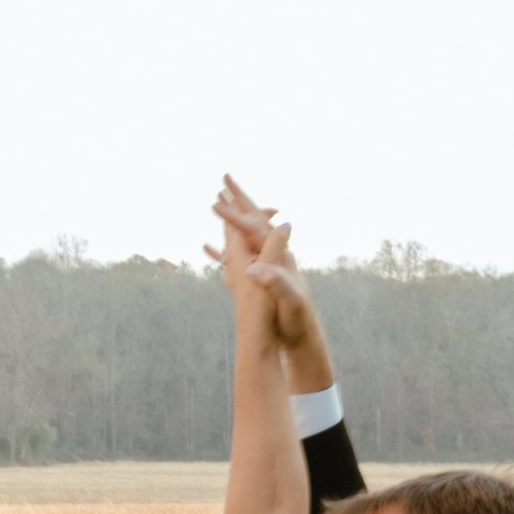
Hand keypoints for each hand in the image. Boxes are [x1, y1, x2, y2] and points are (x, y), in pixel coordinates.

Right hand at [210, 178, 312, 356]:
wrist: (303, 336)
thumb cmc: (298, 319)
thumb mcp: (289, 301)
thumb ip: (275, 282)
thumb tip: (255, 268)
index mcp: (279, 256)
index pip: (254, 229)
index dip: (234, 217)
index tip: (215, 203)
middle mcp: (274, 255)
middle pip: (253, 220)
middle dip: (238, 200)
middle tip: (224, 177)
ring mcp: (266, 264)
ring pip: (245, 234)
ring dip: (231, 218)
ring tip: (219, 202)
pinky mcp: (259, 277)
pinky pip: (238, 256)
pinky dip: (222, 248)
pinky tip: (210, 248)